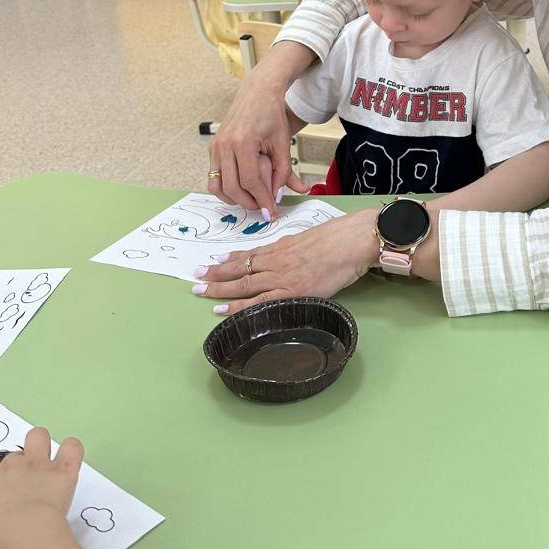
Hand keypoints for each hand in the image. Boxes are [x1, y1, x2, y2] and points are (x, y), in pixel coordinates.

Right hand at [0, 427, 82, 521]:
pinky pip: (72, 446)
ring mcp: (36, 465)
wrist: (20, 536)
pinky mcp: (63, 471)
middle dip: (15, 472)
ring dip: (40, 446)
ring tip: (42, 464)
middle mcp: (9, 467)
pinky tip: (69, 463)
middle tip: (20, 491)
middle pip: (11, 459)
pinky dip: (71, 451)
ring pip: (38, 436)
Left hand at [193, 209, 379, 313]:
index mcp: (282, 246)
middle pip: (240, 268)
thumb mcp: (310, 238)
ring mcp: (282, 277)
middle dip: (216, 274)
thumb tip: (281, 253)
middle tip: (195, 278)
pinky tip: (224, 310)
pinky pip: (259, 301)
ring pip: (243, 284)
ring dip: (220, 289)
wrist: (352, 242)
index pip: (250, 254)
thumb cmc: (338, 239)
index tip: (214, 262)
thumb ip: (292, 248)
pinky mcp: (291, 292)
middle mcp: (277, 260)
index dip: (230, 259)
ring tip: (200, 292)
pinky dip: (239, 306)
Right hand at [208, 41, 315, 213]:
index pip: (250, 181)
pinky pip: (214, 176)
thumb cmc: (272, 115)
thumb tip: (279, 196)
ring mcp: (216, 145)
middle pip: (232, 187)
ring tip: (252, 202)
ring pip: (218, 185)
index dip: (262, 199)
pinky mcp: (213, 146)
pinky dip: (225, 189)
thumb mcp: (282, 143)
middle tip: (264, 209)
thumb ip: (283, 171)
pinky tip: (241, 191)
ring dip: (234, 199)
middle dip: (249, 203)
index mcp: (243, 142)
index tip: (272, 211)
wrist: (257, 92)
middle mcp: (225, 145)